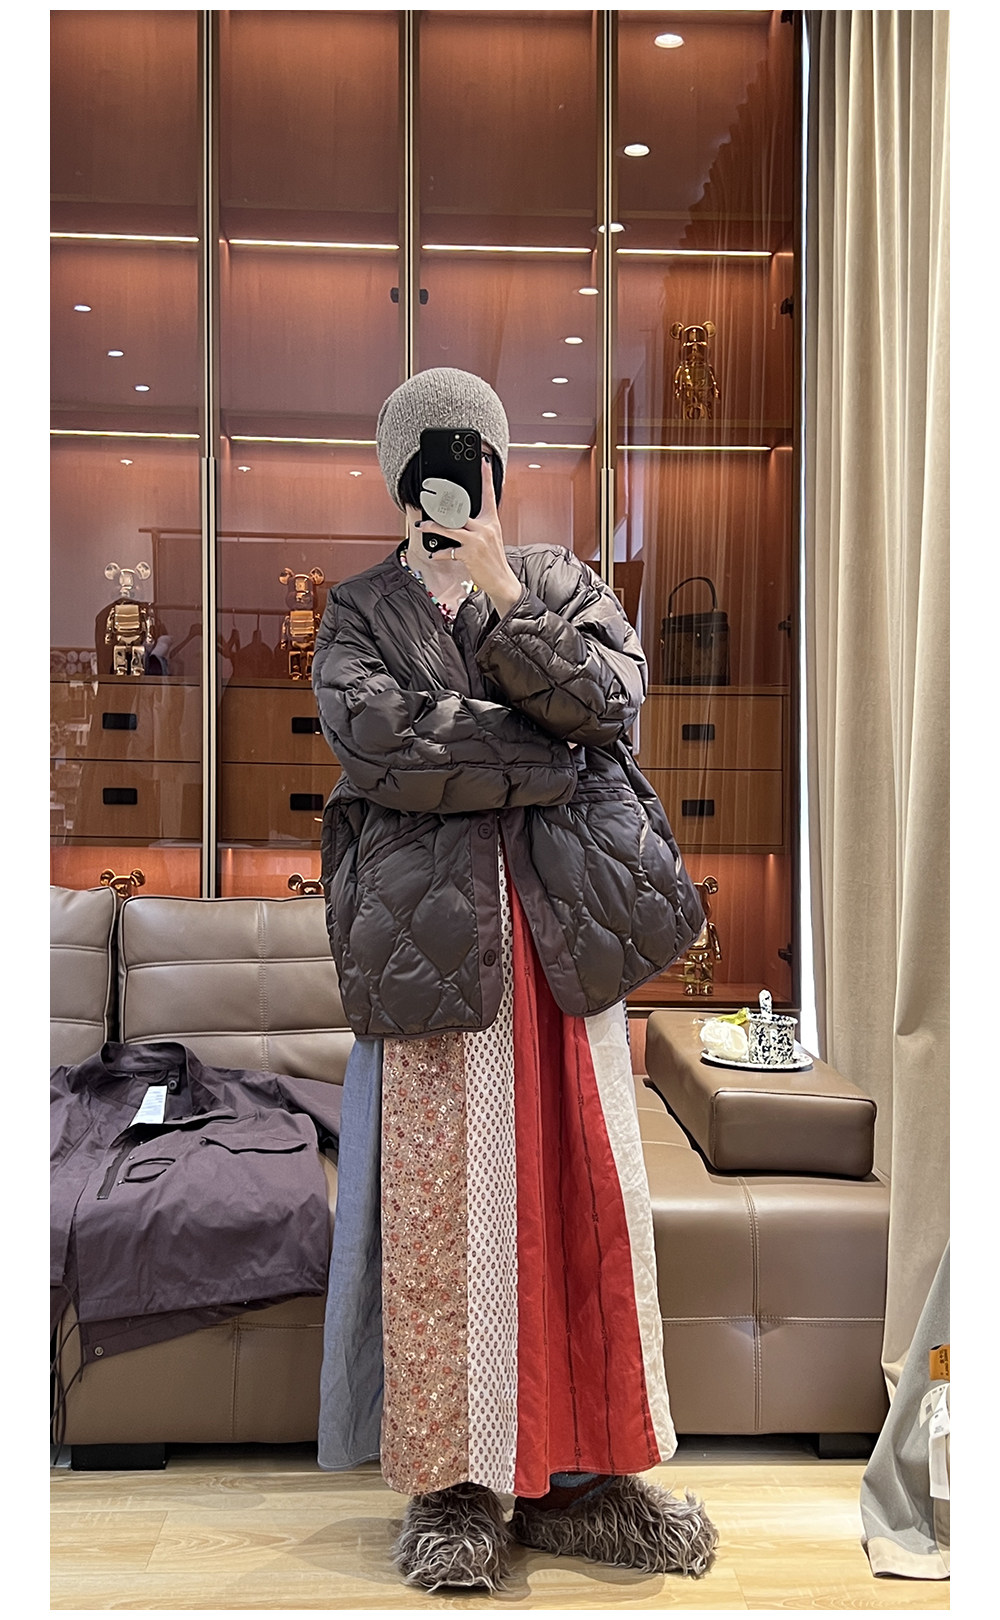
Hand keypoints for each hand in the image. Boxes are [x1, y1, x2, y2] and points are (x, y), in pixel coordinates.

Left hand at [414, 453, 522, 616]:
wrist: (501, 580)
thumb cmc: (493, 558)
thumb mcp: (491, 536)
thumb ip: (479, 524)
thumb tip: (459, 516)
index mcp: (491, 521)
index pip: (490, 495)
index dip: (487, 477)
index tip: (484, 461)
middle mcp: (485, 528)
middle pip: (461, 511)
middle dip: (443, 505)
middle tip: (429, 498)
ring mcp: (477, 541)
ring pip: (450, 529)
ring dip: (432, 527)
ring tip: (421, 526)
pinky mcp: (469, 555)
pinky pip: (449, 551)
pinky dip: (439, 553)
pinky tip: (433, 553)